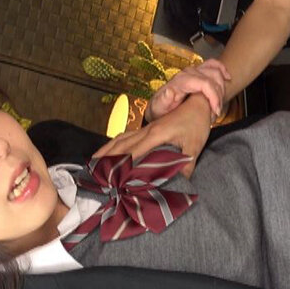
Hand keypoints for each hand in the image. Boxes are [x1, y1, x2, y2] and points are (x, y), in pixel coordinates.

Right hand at [94, 94, 212, 177]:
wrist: (196, 103)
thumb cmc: (196, 124)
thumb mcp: (194, 147)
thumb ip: (186, 166)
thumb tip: (179, 185)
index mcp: (156, 135)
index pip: (134, 153)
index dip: (123, 167)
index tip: (115, 181)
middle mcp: (146, 131)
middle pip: (121, 147)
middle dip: (108, 162)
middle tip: (97, 178)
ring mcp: (144, 129)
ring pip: (119, 141)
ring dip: (105, 153)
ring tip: (93, 167)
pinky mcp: (145, 129)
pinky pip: (123, 137)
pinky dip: (112, 146)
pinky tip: (105, 153)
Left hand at [145, 59, 230, 121]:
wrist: (159, 107)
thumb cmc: (160, 109)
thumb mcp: (158, 107)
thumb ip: (164, 99)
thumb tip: (170, 91)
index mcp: (180, 81)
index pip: (204, 83)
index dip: (214, 97)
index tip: (215, 111)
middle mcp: (188, 73)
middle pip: (213, 78)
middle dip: (219, 96)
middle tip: (216, 112)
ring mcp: (194, 71)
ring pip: (216, 72)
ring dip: (222, 88)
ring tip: (218, 105)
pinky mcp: (198, 72)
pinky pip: (213, 65)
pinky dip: (222, 69)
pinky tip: (227, 78)